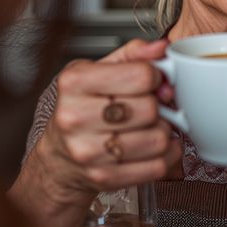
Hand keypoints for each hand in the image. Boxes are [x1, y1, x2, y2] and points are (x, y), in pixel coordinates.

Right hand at [9, 40, 180, 226]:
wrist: (60, 157)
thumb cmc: (81, 108)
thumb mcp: (96, 71)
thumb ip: (132, 55)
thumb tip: (162, 47)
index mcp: (74, 83)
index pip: (140, 75)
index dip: (155, 76)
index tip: (150, 81)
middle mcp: (76, 117)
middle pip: (150, 108)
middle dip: (158, 106)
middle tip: (150, 106)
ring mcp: (88, 152)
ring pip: (158, 139)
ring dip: (163, 132)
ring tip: (150, 127)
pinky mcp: (104, 178)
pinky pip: (157, 166)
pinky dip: (165, 156)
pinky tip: (152, 147)